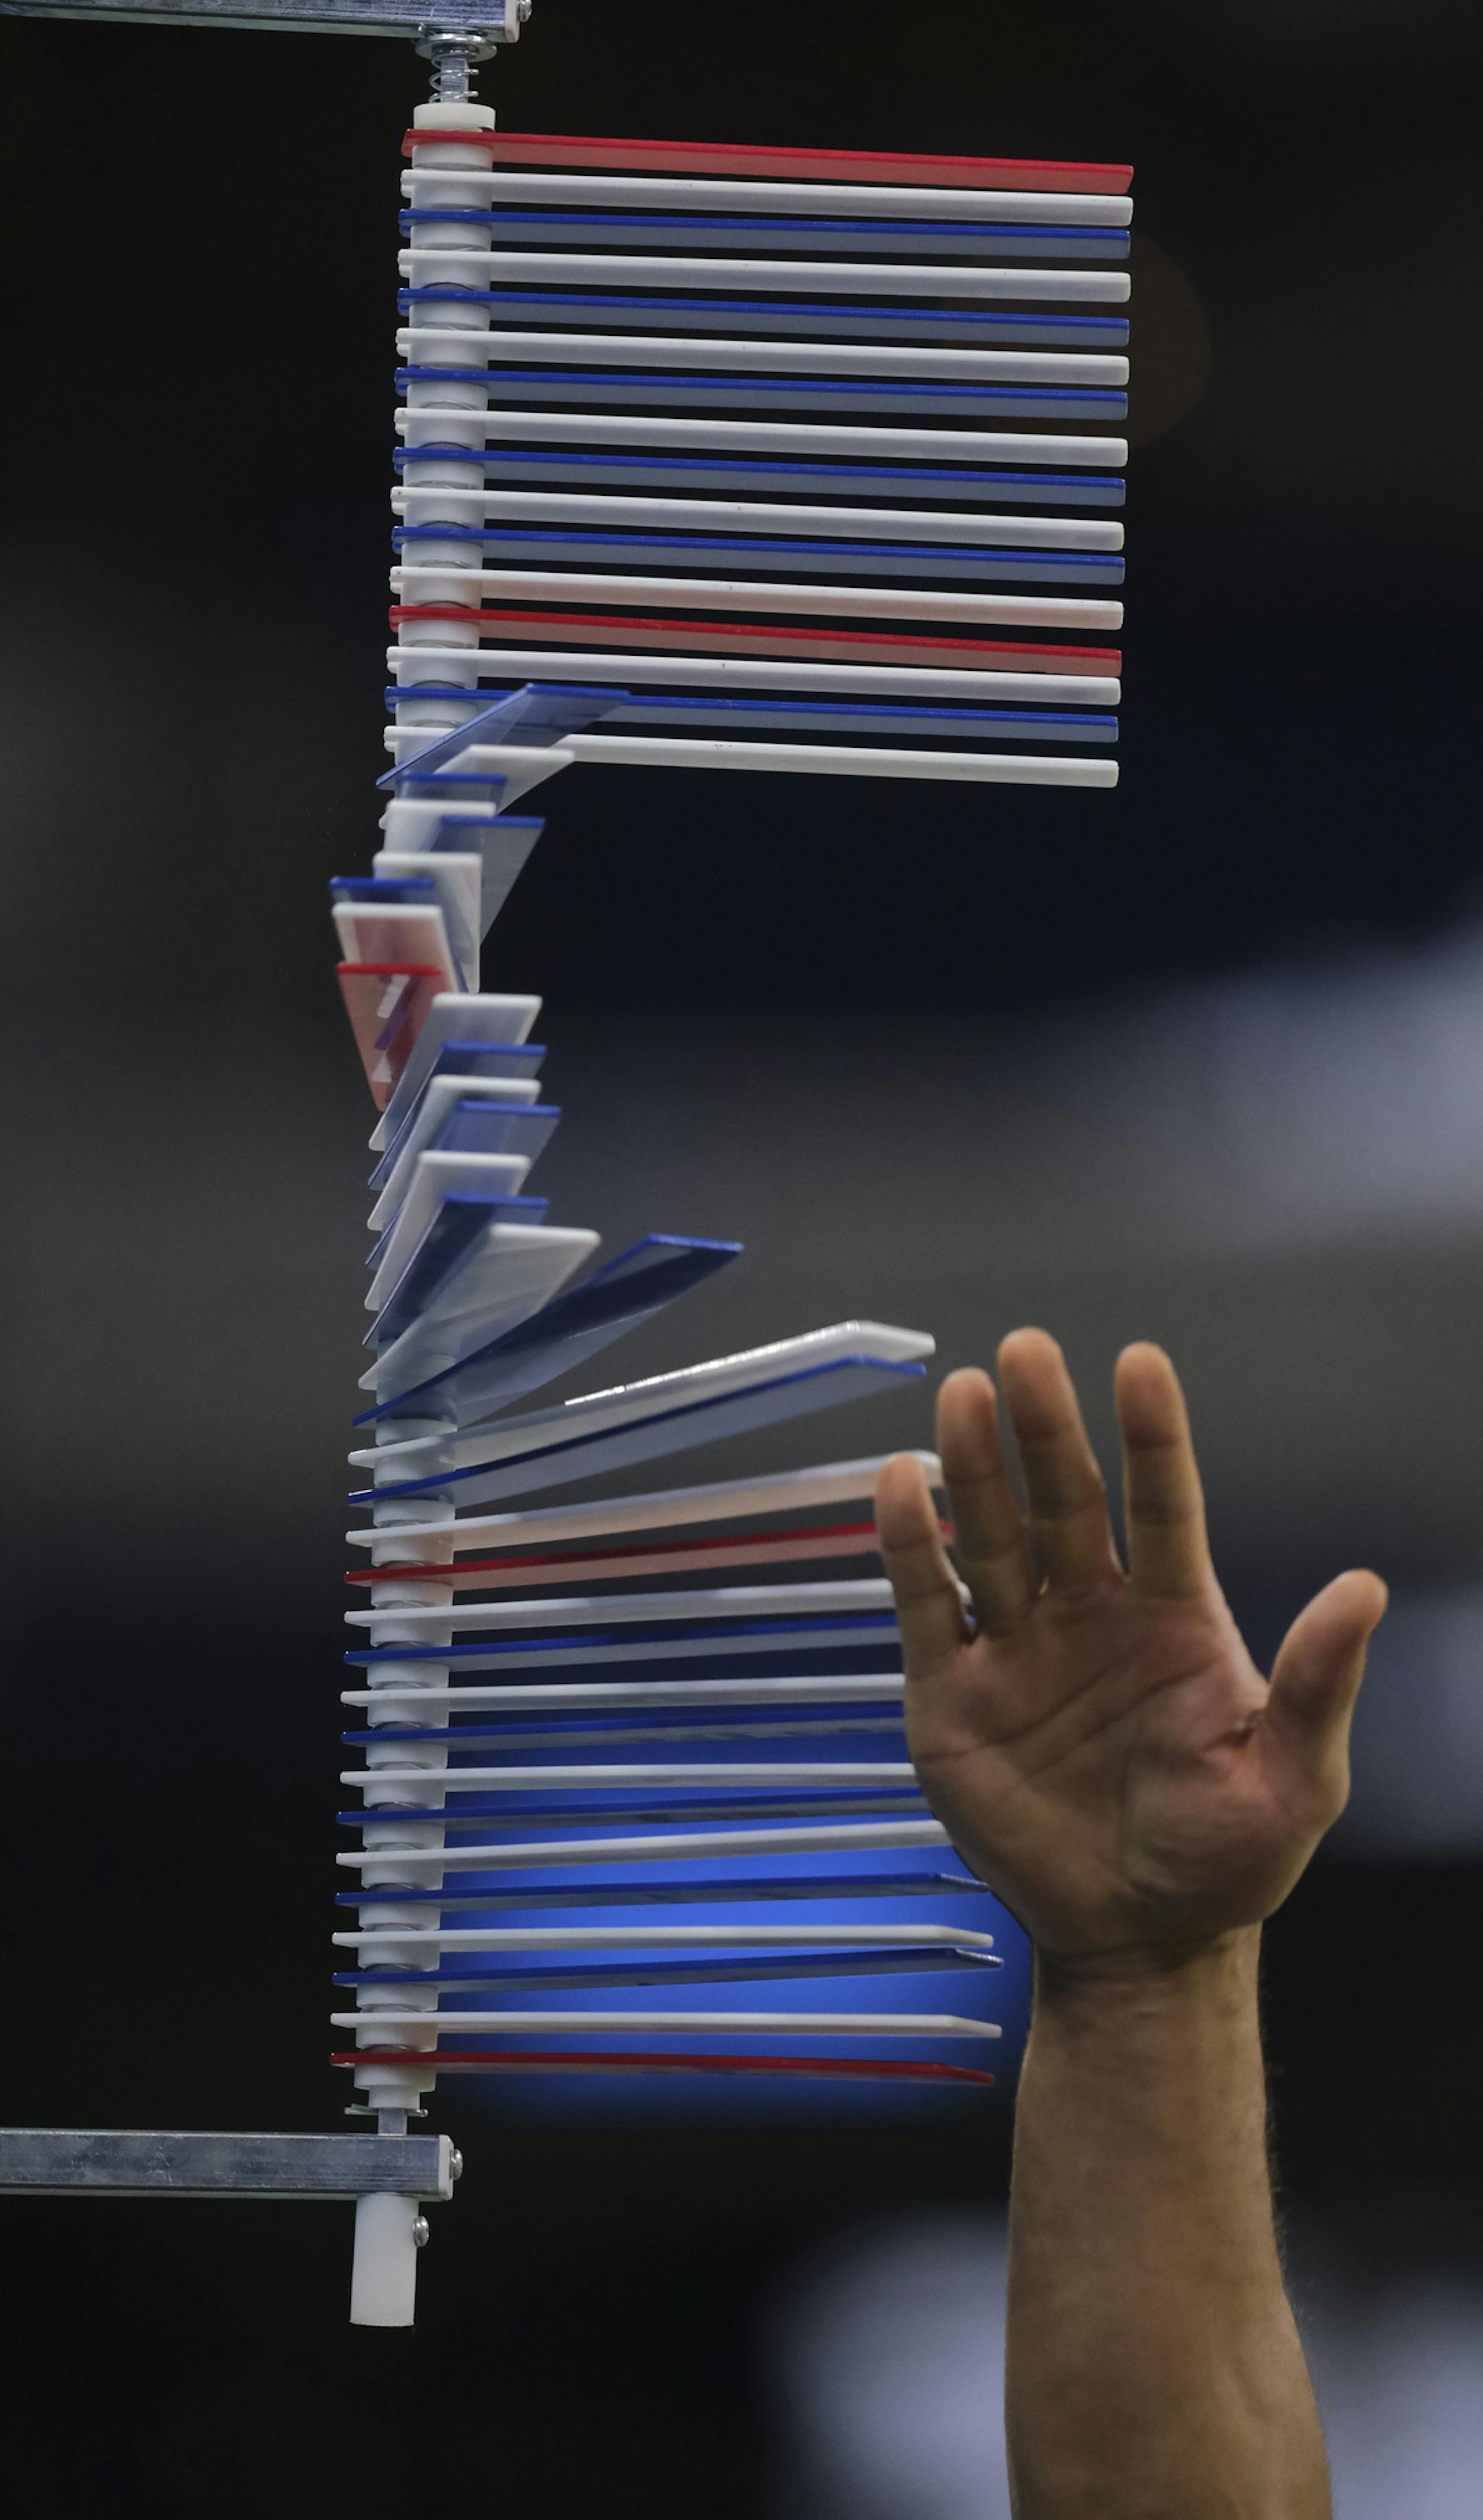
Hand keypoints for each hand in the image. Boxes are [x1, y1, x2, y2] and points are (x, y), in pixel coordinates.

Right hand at [875, 1331, 1386, 1974]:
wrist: (1138, 1941)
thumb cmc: (1226, 1857)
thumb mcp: (1294, 1779)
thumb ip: (1318, 1683)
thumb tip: (1364, 1587)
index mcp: (1173, 1617)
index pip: (1162, 1507)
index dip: (1151, 1439)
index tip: (1138, 1365)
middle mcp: (1089, 1612)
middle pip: (1064, 1503)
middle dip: (1044, 1429)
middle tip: (1025, 1351)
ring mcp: (1017, 1648)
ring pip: (990, 1537)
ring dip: (973, 1466)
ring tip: (961, 1393)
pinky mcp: (953, 1694)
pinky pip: (928, 1607)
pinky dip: (911, 1546)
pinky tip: (900, 1482)